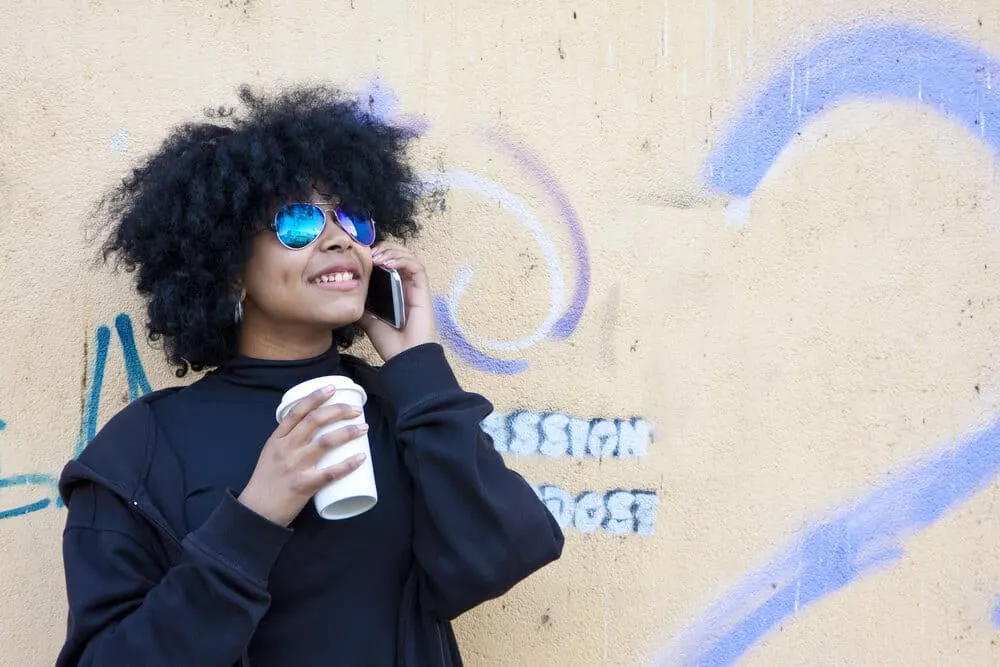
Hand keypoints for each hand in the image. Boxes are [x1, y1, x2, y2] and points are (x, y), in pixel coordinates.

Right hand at [238, 386, 368, 526]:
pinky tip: (361, 457)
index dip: (315, 397)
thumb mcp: (270, 454)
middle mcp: (286, 449)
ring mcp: (296, 466)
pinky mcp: (304, 485)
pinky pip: (331, 472)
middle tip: (356, 410)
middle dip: (339, 411)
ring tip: (364, 428)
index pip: (297, 412)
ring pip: (326, 442)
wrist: (256, 512)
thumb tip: (313, 431)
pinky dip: (348, 464)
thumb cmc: (265, 483)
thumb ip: (287, 442)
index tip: (332, 388)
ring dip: (348, 432)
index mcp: (277, 440)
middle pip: (315, 421)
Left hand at [360, 243, 435, 361]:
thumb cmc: (390, 342)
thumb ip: (360, 306)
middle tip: (368, 253)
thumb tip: (344, 295)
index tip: (360, 256)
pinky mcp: (423, 290)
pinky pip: (417, 267)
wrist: (404, 357)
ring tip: (377, 257)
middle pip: (399, 254)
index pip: (388, 262)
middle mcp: (406, 285)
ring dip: (392, 251)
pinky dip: (403, 260)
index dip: (377, 254)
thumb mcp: (367, 320)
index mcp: (394, 290)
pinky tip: (388, 263)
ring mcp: (415, 287)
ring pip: (409, 256)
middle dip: (384, 248)